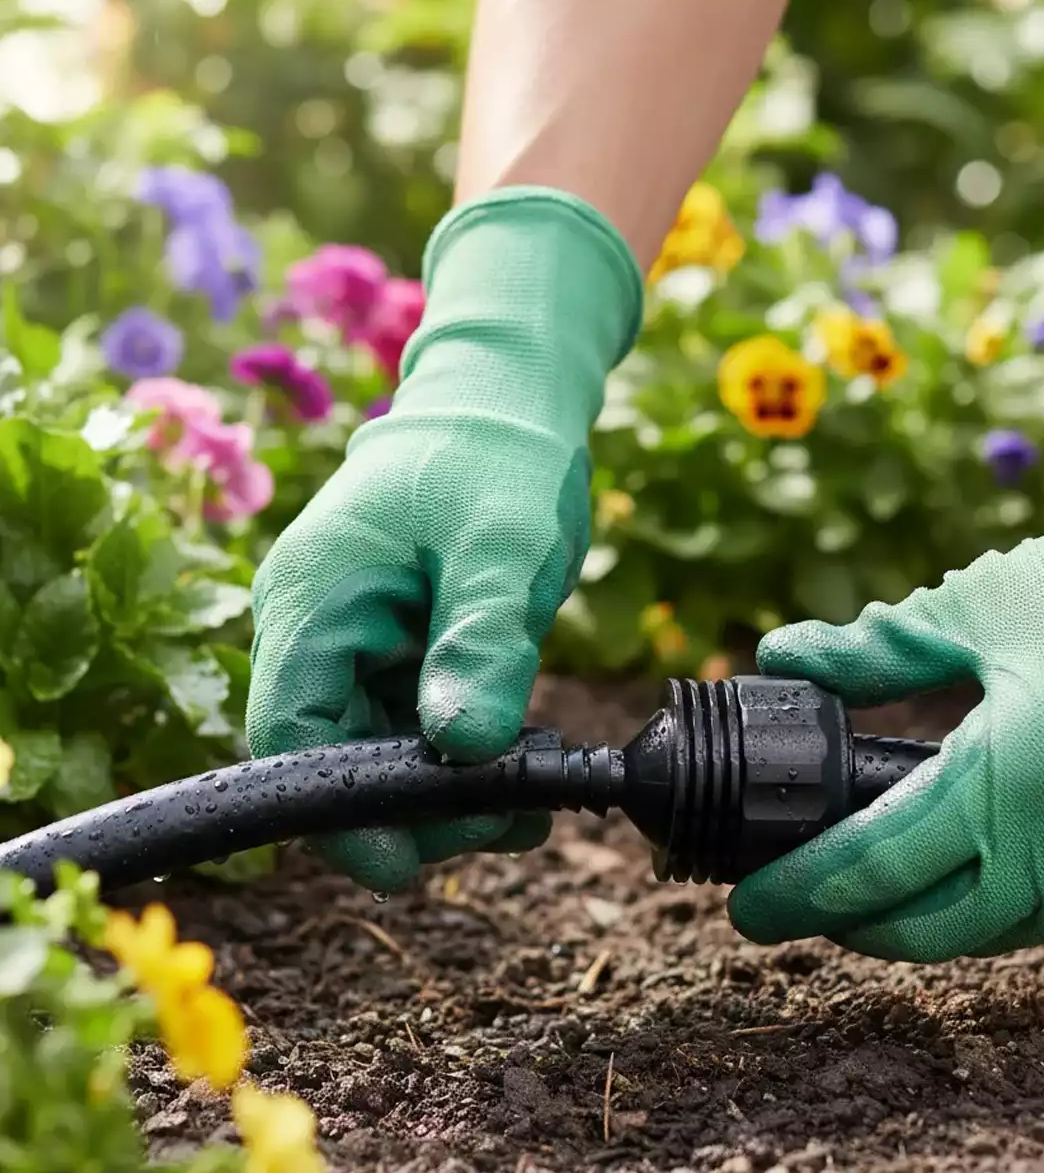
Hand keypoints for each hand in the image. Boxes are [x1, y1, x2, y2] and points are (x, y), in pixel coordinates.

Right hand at [247, 189, 641, 892]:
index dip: (338, 813)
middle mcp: (314, 624)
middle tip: (506, 823)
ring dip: (444, 791)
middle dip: (413, 809)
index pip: (290, 735)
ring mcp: (349, 636)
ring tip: (527, 807)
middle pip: (332, 756)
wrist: (504, 404)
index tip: (408, 865)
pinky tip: (520, 770)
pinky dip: (458, 755)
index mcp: (314, 598)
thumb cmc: (498, 461)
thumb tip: (466, 751)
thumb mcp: (502, 551)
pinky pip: (407, 721)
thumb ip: (482, 644)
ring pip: (374, 748)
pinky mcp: (388, 643)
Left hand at [728, 458, 1043, 960]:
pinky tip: (970, 865)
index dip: (801, 894)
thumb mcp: (980, 607)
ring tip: (869, 885)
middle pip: (935, 928)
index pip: (876, 866)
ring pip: (1004, 929)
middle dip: (854, 925)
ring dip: (931, 915)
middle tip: (796, 905)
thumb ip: (873, 649)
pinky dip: (1004, 898)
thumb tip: (784, 656)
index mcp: (1017, 782)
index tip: (749, 908)